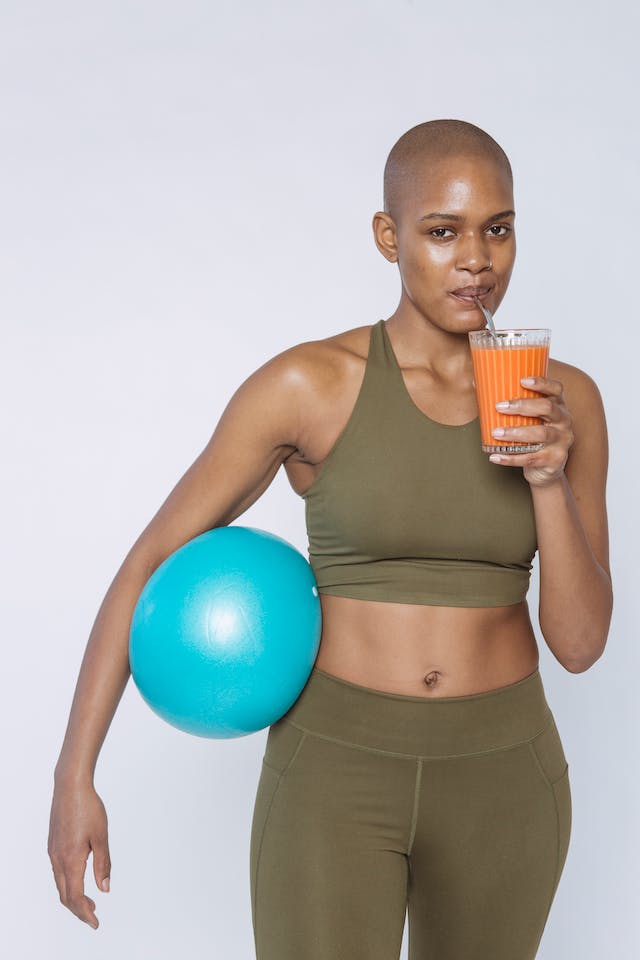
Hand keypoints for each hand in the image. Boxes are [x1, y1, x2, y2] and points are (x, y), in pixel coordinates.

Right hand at [48, 780, 110, 929]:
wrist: (70, 787)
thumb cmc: (88, 807)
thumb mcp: (101, 836)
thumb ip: (103, 864)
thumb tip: (105, 889)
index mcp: (71, 859)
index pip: (75, 897)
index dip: (85, 913)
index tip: (95, 923)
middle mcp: (58, 859)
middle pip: (64, 895)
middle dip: (78, 910)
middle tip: (93, 916)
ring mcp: (53, 852)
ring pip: (60, 884)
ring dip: (72, 897)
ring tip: (89, 901)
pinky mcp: (53, 845)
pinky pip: (57, 872)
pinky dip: (67, 883)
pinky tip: (79, 879)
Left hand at [489, 375, 574, 486]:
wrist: (545, 469)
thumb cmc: (533, 437)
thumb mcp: (530, 419)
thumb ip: (512, 404)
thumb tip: (476, 385)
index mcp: (558, 406)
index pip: (556, 389)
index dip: (541, 383)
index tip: (522, 380)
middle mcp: (564, 421)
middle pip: (547, 408)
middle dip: (522, 406)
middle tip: (499, 406)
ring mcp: (561, 441)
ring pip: (540, 434)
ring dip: (515, 432)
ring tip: (496, 433)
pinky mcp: (555, 460)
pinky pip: (530, 458)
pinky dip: (511, 458)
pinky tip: (495, 456)